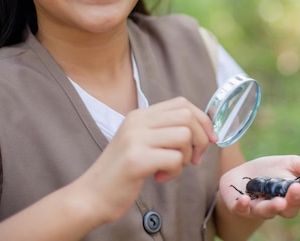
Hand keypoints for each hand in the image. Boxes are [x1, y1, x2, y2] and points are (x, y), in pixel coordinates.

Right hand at [74, 98, 217, 222]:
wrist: (91, 195)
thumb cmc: (123, 172)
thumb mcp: (142, 142)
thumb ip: (165, 131)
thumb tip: (204, 129)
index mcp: (140, 115)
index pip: (182, 103)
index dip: (202, 120)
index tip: (208, 140)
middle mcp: (137, 121)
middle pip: (187, 116)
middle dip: (199, 139)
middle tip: (193, 160)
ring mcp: (135, 139)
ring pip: (184, 135)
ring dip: (186, 157)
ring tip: (172, 168)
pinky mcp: (136, 160)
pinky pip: (174, 158)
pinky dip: (175, 172)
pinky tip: (160, 177)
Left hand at [219, 154, 299, 219]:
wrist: (242, 177)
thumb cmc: (270, 172)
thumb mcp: (290, 164)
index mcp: (291, 196)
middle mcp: (277, 205)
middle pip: (287, 209)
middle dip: (292, 201)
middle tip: (296, 190)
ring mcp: (258, 208)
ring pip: (266, 211)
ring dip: (272, 207)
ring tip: (278, 202)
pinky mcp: (240, 207)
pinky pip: (242, 209)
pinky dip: (243, 205)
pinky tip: (245, 199)